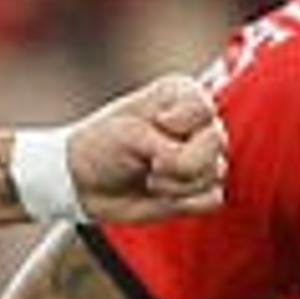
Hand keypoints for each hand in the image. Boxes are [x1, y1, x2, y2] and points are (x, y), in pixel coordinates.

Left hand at [67, 72, 227, 221]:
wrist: (83, 183)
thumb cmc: (101, 147)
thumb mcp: (130, 134)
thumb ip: (172, 147)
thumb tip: (207, 167)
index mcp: (182, 96)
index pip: (205, 107)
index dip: (180, 123)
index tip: (154, 124)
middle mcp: (197, 123)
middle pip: (216, 142)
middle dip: (178, 160)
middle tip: (149, 161)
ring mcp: (202, 156)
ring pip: (215, 173)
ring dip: (175, 184)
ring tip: (149, 177)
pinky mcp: (199, 187)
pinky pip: (212, 198)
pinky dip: (184, 202)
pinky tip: (160, 193)